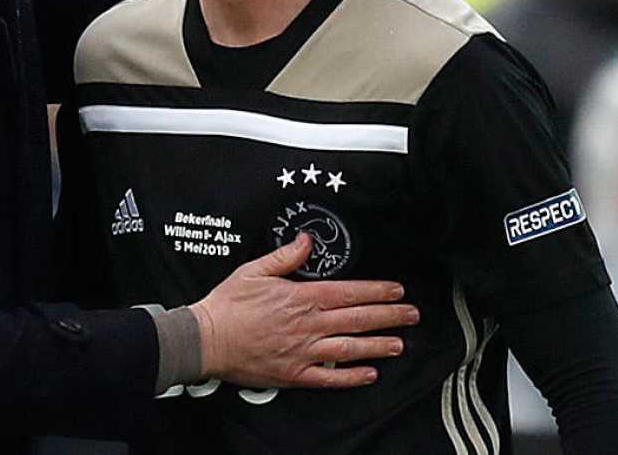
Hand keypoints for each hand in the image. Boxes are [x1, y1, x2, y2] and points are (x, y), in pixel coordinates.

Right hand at [191, 233, 416, 388]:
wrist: (207, 339)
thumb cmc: (228, 306)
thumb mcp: (254, 270)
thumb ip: (285, 257)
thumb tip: (306, 241)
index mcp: (302, 298)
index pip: (350, 293)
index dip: (377, 291)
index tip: (396, 290)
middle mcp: (308, 325)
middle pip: (358, 319)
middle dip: (389, 316)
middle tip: (411, 314)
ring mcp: (304, 351)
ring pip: (351, 348)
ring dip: (378, 345)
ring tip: (399, 344)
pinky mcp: (295, 374)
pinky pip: (330, 377)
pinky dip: (351, 376)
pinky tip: (369, 374)